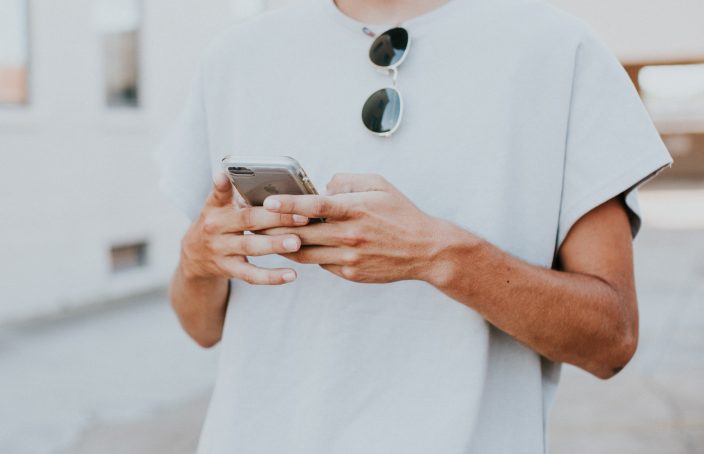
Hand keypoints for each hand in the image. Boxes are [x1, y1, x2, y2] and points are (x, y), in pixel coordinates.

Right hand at [180, 173, 309, 284]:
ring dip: (275, 244)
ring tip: (296, 242)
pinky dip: (272, 277)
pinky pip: (251, 275)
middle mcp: (215, 227)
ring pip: (250, 247)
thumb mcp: (220, 206)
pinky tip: (291, 275)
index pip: (218, 193)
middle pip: (248, 220)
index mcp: (216, 207)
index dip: (222, 185)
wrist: (194, 256)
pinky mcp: (228, 269)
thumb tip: (273, 182)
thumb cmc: (219, 223)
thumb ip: (239, 194)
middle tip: (302, 216)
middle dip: (276, 218)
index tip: (224, 175)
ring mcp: (221, 249)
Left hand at [261, 174, 449, 282]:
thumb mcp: (379, 185)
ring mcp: (349, 256)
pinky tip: (295, 248)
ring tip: (264, 237)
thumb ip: (348, 181)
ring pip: (305, 252)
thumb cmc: (401, 213)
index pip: (315, 205)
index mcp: (355, 209)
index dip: (288, 204)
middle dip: (274, 228)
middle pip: (302, 232)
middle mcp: (349, 234)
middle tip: (252, 222)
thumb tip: (323, 187)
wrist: (425, 250)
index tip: (267, 202)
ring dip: (283, 245)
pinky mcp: (350, 273)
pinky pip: (321, 263)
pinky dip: (307, 255)